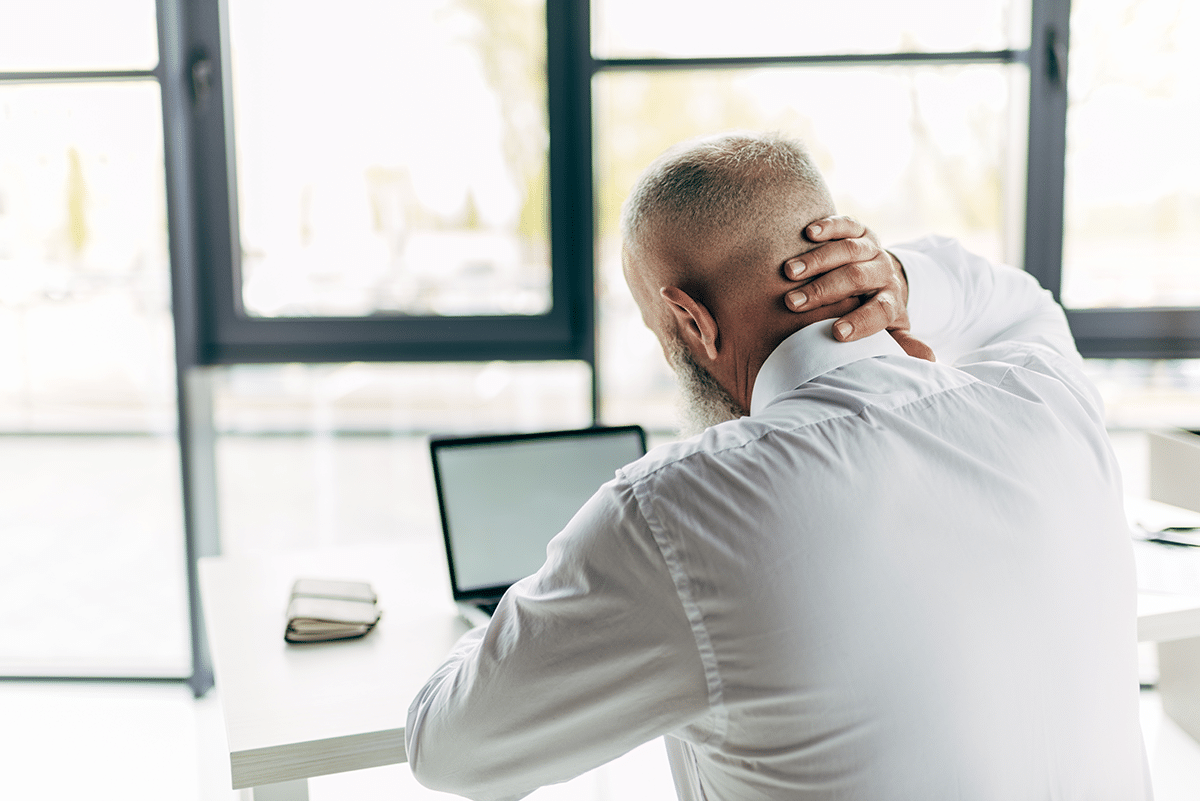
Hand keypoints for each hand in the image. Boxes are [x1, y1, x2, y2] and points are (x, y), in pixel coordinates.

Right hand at [782, 216, 934, 361]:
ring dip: (817, 260)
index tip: (836, 334)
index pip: (881, 310)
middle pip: (857, 277)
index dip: (861, 322)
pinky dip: (828, 225)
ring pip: (849, 250)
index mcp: (890, 299)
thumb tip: (929, 361)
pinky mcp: (858, 229)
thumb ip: (901, 343)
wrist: (877, 275)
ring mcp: (871, 248)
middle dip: (824, 290)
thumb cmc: (871, 310)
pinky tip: (809, 233)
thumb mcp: (887, 330)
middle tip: (793, 303)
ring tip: (789, 272)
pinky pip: (846, 223)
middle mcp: (883, 271)